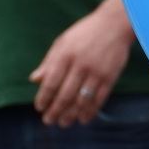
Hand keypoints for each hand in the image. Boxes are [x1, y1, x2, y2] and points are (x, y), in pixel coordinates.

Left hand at [30, 0, 134, 126]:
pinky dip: (91, 110)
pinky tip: (84, 118)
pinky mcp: (110, 76)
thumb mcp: (63, 42)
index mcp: (65, 55)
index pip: (51, 82)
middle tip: (49, 121)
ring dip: (72, 114)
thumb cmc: (85, 33)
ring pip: (82, 99)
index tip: (40, 108)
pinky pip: (99, 98)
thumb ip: (49, 62)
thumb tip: (34, 79)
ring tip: (64, 123)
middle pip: (65, 94)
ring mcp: (96, 72)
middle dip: (56, 110)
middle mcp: (80, 65)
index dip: (44, 98)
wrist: (114, 25)